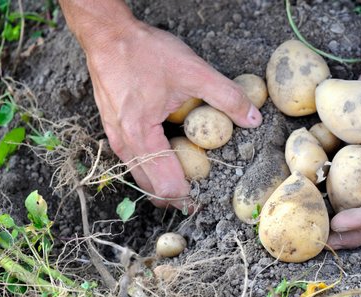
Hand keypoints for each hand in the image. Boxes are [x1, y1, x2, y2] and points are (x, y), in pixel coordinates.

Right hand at [85, 20, 261, 210]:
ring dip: (164, 182)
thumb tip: (252, 119)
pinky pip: (135, 160)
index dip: (190, 197)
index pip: (167, 185)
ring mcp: (115, 138)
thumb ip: (226, 96)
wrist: (107, 35)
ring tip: (190, 177)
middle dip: (177, 195)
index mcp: (141, 136)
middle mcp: (124, 144)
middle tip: (202, 192)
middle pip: (152, 188)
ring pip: (141, 175)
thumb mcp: (194, 71)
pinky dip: (153, 166)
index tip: (208, 197)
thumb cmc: (145, 52)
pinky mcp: (114, 129)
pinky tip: (170, 154)